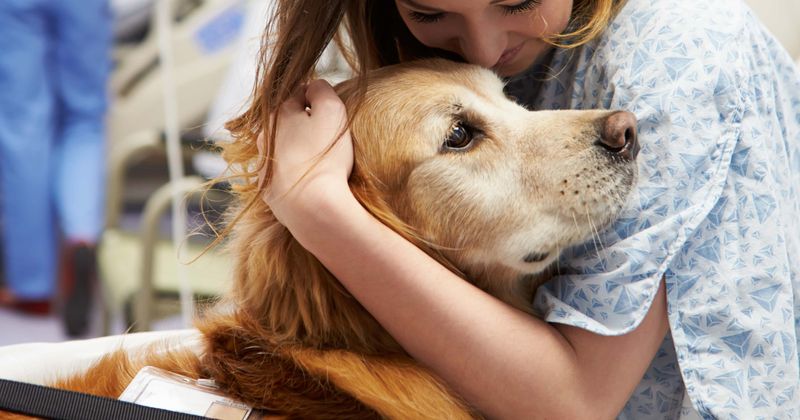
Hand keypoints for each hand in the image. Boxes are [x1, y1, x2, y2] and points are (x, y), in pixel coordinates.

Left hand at [258, 79, 354, 226]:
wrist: (311, 207)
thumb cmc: (324, 157)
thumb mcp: (332, 111)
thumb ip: (322, 90)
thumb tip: (314, 85)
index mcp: (278, 114)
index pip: (299, 94)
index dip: (318, 100)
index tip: (333, 112)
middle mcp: (264, 138)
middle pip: (288, 123)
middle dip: (305, 125)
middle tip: (329, 138)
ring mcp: (264, 166)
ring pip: (283, 150)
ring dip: (298, 150)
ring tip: (321, 162)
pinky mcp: (268, 192)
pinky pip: (283, 176)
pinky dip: (294, 175)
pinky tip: (311, 183)